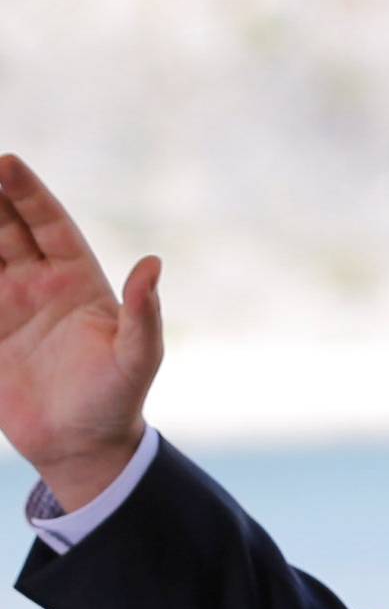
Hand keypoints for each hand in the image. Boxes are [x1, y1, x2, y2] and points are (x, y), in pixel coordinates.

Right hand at [0, 156, 161, 509]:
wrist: (82, 446)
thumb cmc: (118, 400)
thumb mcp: (138, 358)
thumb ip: (144, 314)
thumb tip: (154, 264)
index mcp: (78, 279)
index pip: (48, 224)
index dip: (28, 193)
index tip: (7, 161)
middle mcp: (40, 284)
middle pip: (7, 227)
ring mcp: (9, 306)